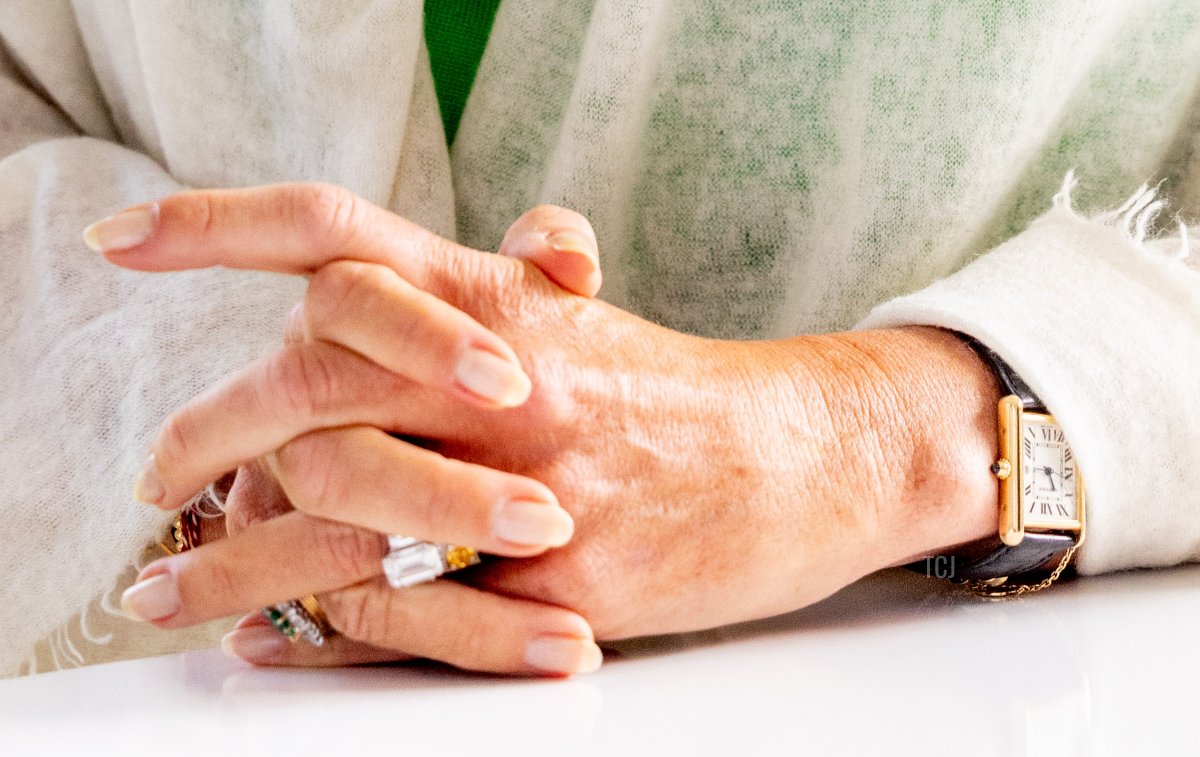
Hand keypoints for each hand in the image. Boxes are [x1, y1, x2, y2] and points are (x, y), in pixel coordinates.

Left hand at [103, 184, 1001, 674]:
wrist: (805, 460)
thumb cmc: (680, 392)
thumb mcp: (579, 319)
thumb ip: (481, 291)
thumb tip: (389, 277)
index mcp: (498, 298)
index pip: (336, 232)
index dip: (218, 221)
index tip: (121, 238)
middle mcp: (502, 378)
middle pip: (306, 383)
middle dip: (207, 430)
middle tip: (155, 474)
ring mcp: (527, 486)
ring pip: (336, 518)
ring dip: (230, 563)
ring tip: (163, 589)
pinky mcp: (556, 588)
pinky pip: (405, 615)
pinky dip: (320, 632)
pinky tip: (269, 640)